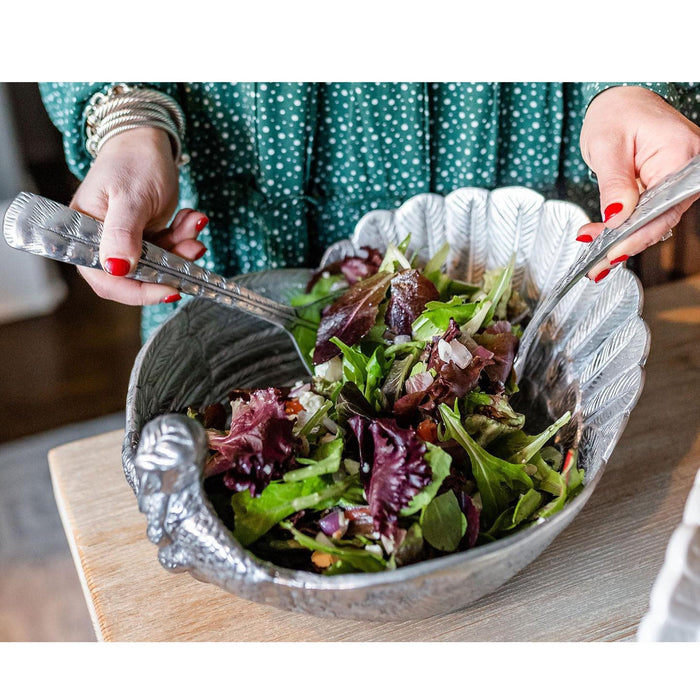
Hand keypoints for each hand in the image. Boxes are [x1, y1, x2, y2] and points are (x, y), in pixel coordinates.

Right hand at [70, 127, 208, 304]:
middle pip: (138, 277)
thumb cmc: (132, 160)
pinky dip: (185, 238)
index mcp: (85, 235)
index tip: (171, 289)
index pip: (106, 280)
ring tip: (193, 223)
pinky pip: (170, 251)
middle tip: (193, 248)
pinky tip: (192, 218)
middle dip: (170, 266)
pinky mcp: (147, 238)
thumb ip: (123, 234)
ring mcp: (128, 242)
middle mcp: (104, 243)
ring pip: (160, 265)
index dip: (138, 291)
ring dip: (182, 249)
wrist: (148, 139)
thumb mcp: (130, 196)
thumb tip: (116, 269)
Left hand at [577, 86, 699, 280]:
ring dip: (621, 239)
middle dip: (625, 243)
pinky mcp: (662, 188)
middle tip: (594, 263)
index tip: (612, 252)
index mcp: (681, 154)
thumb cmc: (616, 114)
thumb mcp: (607, 146)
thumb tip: (616, 217)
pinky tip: (602, 239)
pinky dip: (624, 229)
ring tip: (592, 254)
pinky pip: (646, 215)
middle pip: (660, 220)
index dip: (638, 235)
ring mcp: (676, 181)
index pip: (664, 209)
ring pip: (652, 221)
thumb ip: (614, 183)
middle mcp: (685, 170)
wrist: (620, 103)